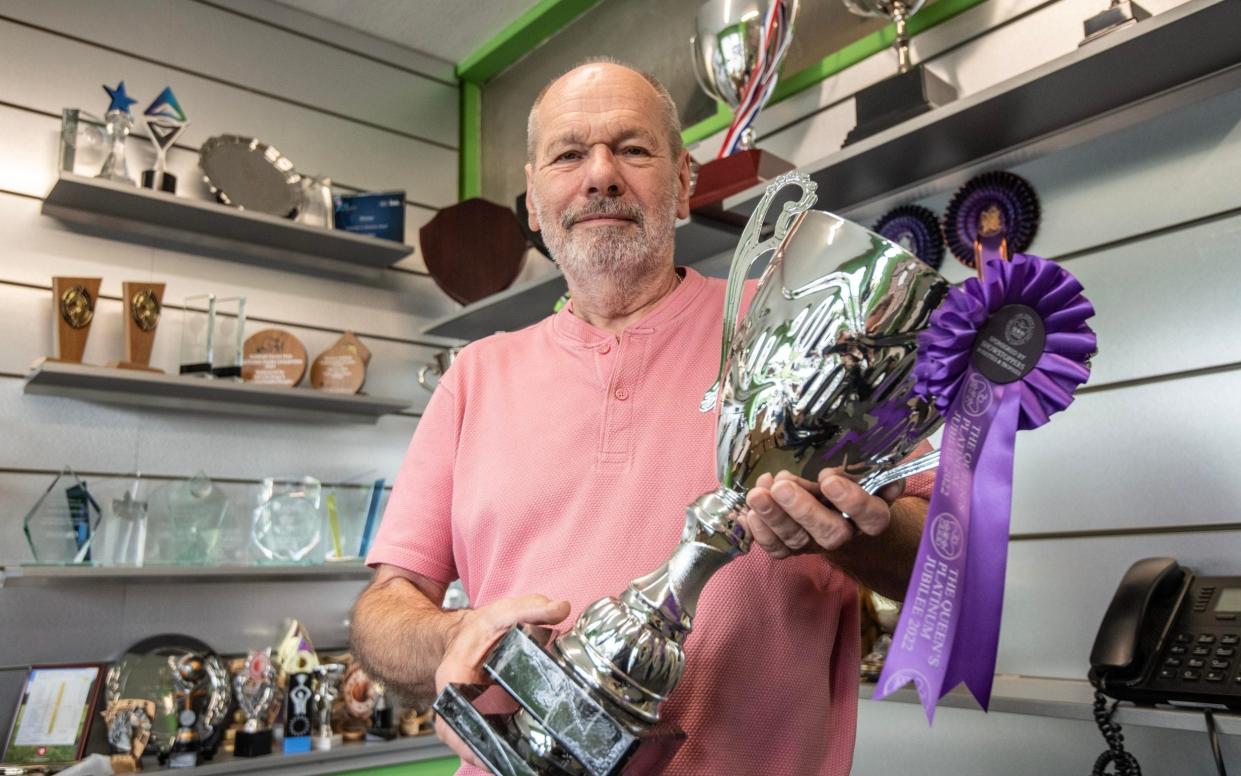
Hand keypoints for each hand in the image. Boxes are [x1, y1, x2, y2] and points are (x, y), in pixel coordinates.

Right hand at [433, 594, 570, 769]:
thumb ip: (532, 608)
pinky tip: (529, 753)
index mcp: (453, 679)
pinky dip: (509, 746)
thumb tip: (560, 608)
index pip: (453, 720)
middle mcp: (458, 703)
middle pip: (469, 739)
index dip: (470, 743)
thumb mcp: (503, 612)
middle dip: (490, 754)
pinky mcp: (485, 720)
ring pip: (482, 742)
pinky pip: (494, 738)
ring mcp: (471, 714)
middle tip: (518, 764)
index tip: (489, 756)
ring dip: (502, 754)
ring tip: (528, 764)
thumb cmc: (479, 629)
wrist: (467, 636)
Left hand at [742, 469, 904, 558]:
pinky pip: (777, 549)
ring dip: (773, 516)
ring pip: (797, 539)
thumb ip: (873, 471)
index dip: (852, 500)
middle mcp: (845, 535)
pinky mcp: (793, 549)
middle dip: (802, 509)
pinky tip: (748, 513)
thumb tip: (879, 470)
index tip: (828, 478)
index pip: (870, 516)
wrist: (840, 515)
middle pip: (829, 532)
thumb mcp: (867, 475)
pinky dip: (760, 533)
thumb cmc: (853, 486)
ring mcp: (816, 544)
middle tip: (781, 486)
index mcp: (871, 518)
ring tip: (757, 494)